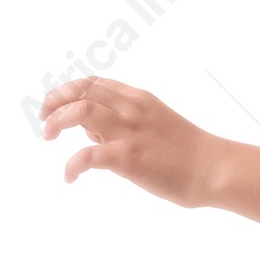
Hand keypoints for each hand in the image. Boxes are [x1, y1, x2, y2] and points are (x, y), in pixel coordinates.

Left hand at [38, 76, 221, 207]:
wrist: (215, 169)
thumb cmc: (190, 154)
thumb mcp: (156, 126)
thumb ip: (124, 124)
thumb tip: (92, 133)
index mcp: (138, 99)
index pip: (92, 83)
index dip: (67, 91)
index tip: (56, 108)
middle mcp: (131, 109)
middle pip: (80, 90)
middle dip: (54, 101)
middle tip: (43, 121)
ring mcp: (130, 132)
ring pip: (80, 111)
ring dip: (56, 121)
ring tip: (48, 137)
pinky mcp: (129, 157)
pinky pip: (87, 156)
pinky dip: (71, 165)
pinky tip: (69, 177)